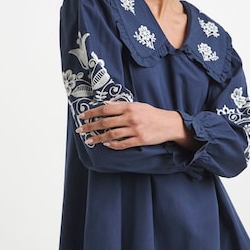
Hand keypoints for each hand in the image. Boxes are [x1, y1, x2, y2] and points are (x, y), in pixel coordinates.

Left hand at [76, 101, 196, 150]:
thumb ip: (121, 106)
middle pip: (105, 122)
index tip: (82, 116)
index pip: (106, 109)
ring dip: (98, 138)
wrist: (169, 124)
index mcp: (129, 107)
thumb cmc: (152, 114)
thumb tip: (106, 105)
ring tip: (89, 140)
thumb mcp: (137, 105)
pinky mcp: (140, 140)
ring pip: (112, 134)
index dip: (92, 112)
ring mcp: (135, 129)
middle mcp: (130, 118)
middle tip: (80, 129)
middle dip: (91, 126)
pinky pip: (123, 143)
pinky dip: (113, 145)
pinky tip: (106, 145)